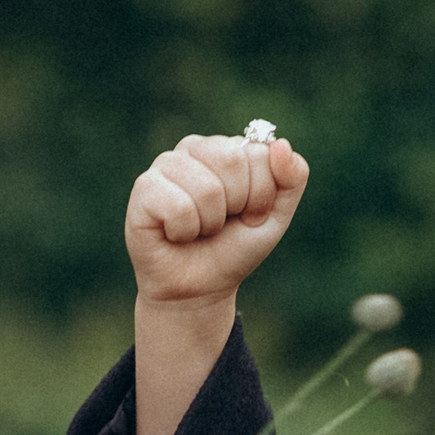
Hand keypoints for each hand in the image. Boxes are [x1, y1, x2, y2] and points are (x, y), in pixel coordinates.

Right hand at [125, 133, 308, 308]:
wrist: (199, 290)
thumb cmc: (233, 249)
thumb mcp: (275, 216)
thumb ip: (291, 178)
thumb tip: (280, 144)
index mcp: (226, 147)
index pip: (259, 154)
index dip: (260, 196)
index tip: (247, 215)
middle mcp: (194, 148)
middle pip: (232, 161)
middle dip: (237, 206)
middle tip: (222, 224)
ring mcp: (165, 165)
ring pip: (207, 188)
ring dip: (210, 223)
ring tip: (198, 229)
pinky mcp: (143, 189)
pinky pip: (179, 206)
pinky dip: (185, 232)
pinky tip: (175, 234)